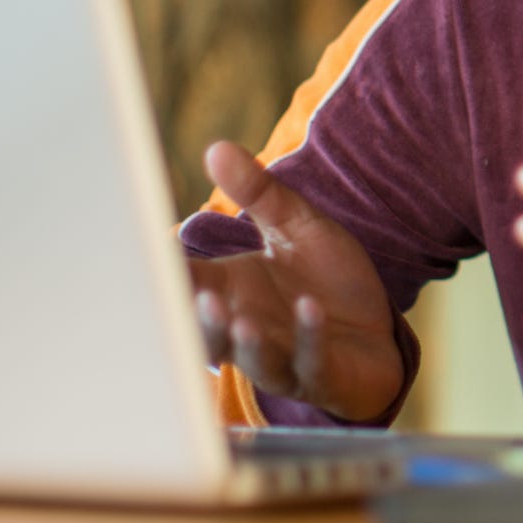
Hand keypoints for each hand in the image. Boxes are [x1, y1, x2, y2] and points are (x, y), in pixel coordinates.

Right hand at [185, 140, 402, 422]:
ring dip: (243, 342)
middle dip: (197, 317)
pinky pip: (310, 362)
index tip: (143, 252)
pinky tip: (311, 309)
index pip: (184, 281)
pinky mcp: (320, 375)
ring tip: (239, 318)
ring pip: (251, 358)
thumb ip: (259, 193)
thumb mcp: (297, 227)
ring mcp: (281, 356)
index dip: (164, 271)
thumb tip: (216, 147)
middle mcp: (245, 328)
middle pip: (206, 330)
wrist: (380, 330)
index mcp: (229, 289)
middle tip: (190, 294)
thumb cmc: (327, 280)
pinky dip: (308, 338)